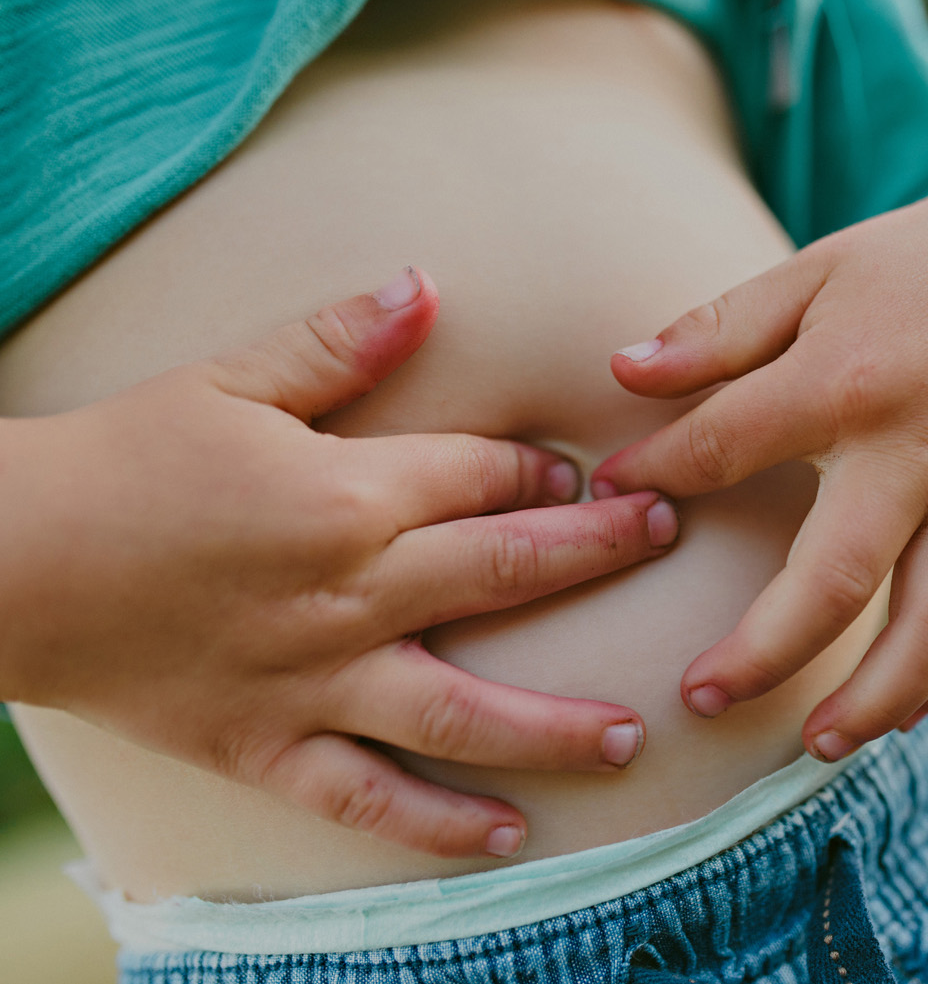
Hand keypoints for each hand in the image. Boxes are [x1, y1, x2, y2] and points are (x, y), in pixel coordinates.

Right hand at [0, 268, 678, 857]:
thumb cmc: (122, 462)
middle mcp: (352, 592)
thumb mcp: (228, 380)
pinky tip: (509, 836)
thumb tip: (426, 287)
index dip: (550, 474)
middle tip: (666, 539)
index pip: (485, 478)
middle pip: (508, 572)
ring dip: (556, 724)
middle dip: (600, 552)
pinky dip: (439, 824)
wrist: (5, 562)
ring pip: (464, 711)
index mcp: (349, 494)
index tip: (601, 476)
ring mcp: (316, 680)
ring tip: (631, 735)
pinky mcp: (269, 746)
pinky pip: (368, 798)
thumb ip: (337, 340)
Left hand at [591, 158, 927, 759]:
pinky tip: (905, 711)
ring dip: (876, 697)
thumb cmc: (908, 270)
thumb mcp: (809, 274)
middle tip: (699, 697)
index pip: (725, 447)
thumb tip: (619, 373)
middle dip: (763, 652)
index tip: (614, 497)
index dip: (658, 473)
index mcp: (847, 377)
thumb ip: (716, 329)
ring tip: (818, 744)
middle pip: (837, 579)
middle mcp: (919, 446)